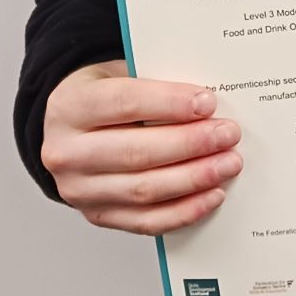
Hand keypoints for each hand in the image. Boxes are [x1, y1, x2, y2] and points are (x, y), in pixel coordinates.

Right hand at [41, 59, 241, 234]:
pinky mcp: (96, 215)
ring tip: (228, 164)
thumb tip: (209, 101)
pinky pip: (146, 221)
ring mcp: (79, 190)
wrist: (71, 128)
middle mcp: (66, 152)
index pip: (124, 103)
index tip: (208, 103)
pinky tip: (212, 195)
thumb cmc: (104, 97)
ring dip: (194, 178)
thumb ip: (157, 83)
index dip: (170, 104)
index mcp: (71, 106)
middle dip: (191, 144)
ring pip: (144, 190)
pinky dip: (184, 211)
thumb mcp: (121, 73)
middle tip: (228, 135)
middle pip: (137, 152)